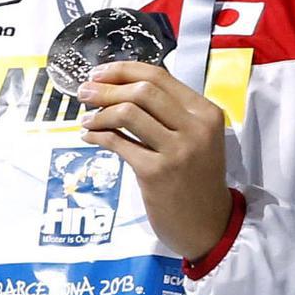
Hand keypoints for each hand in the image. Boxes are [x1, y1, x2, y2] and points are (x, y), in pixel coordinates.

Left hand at [77, 61, 231, 260]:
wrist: (209, 224)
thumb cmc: (199, 177)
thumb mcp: (198, 137)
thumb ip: (172, 112)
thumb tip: (126, 87)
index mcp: (205, 111)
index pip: (160, 76)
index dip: (125, 70)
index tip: (101, 72)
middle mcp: (195, 126)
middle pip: (143, 90)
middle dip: (107, 87)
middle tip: (85, 91)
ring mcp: (176, 150)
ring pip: (129, 113)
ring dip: (100, 112)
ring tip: (86, 117)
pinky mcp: (155, 173)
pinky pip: (120, 143)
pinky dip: (99, 135)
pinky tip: (90, 136)